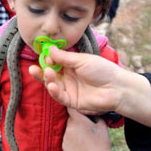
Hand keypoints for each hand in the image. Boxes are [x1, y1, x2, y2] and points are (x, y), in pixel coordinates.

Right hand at [29, 47, 150, 128]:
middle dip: (41, 72)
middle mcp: (70, 77)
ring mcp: (70, 89)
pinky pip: (59, 97)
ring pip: (52, 86)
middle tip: (33, 68)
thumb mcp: (82, 60)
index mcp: (73, 65)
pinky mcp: (72, 101)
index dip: (48, 60)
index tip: (45, 56)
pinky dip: (54, 91)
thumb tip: (48, 49)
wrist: (117, 87)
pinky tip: (51, 86)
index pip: (55, 62)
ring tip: (48, 73)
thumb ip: (65, 57)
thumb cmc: (103, 71)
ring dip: (47, 80)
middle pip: (51, 75)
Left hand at [62, 108, 113, 150]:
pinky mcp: (63, 146)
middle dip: (77, 120)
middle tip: (87, 125)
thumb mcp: (102, 125)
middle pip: (70, 118)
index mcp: (78, 120)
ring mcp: (64, 138)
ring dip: (74, 129)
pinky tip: (81, 144)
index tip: (80, 109)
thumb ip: (95, 115)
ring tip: (85, 136)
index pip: (71, 108)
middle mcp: (68, 128)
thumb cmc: (102, 143)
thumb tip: (90, 111)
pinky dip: (72, 138)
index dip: (76, 108)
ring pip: (68, 128)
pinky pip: (67, 138)